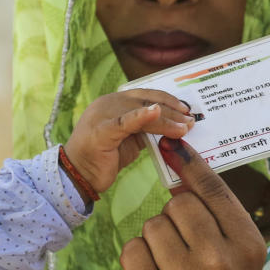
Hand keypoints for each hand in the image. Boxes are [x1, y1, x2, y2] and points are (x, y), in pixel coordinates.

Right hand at [62, 89, 193, 193]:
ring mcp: (103, 115)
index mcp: (114, 101)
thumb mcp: (129, 139)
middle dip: (172, 111)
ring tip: (184, 127)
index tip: (187, 110)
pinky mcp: (101, 131)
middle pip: (147, 101)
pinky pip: (124, 122)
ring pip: (141, 111)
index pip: (146, 94)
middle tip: (192, 120)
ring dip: (166, 119)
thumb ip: (145, 129)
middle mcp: (108, 102)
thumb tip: (172, 127)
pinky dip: (141, 116)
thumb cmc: (103, 158)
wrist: (77, 175)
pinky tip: (155, 112)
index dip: (169, 100)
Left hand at [119, 138, 265, 269]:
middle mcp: (218, 264)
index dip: (191, 166)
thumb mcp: (240, 254)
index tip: (173, 144)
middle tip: (185, 246)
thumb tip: (182, 160)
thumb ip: (219, 212)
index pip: (213, 191)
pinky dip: (138, 259)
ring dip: (155, 239)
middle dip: (175, 218)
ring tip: (172, 266)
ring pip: (151, 225)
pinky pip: (131, 249)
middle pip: (178, 205)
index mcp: (246, 246)